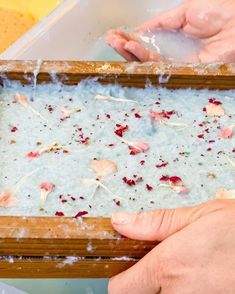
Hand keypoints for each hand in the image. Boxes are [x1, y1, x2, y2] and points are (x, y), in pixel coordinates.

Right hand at [106, 0, 234, 62]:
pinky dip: (143, 57)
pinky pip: (158, 66)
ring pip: (147, 62)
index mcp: (171, 37)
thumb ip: (161, 23)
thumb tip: (140, 30)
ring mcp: (175, 62)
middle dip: (125, 46)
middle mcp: (171, 52)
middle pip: (143, 54)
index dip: (130, 37)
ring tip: (116, 42)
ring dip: (129, 52)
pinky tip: (131, 47)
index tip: (115, 33)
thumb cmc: (218, 12)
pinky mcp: (180, 70)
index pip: (146, 41)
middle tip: (111, 39)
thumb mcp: (183, 12)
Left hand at [109, 200, 234, 293]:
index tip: (127, 270)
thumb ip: (154, 223)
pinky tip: (203, 281)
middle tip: (163, 269)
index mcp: (170, 266)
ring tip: (188, 272)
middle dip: (145, 287)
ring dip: (167, 290)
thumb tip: (119, 222)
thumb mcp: (198, 216)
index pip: (121, 289)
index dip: (120, 280)